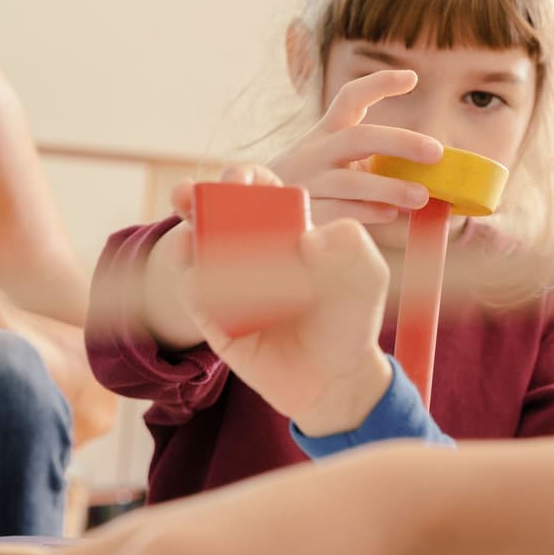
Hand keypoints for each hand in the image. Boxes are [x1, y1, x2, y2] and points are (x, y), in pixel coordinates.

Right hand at [169, 165, 393, 433]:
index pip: (256, 190)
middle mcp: (250, 249)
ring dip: (186, 235)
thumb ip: (352, 244)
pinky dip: (193, 281)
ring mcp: (228, 282)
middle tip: (190, 194)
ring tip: (191, 234)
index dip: (244, 177)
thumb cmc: (351, 318)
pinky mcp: (214, 318)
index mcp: (284, 227)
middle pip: (213, 211)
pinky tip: (201, 275)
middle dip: (196, 196)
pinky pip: (194, 293)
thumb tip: (308, 237)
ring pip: (195, 249)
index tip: (242, 180)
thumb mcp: (367, 275)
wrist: (337, 377)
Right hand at [268, 69, 443, 227]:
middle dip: (400, 142)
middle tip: (436, 151)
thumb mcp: (333, 162)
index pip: (350, 98)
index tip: (412, 77)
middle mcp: (314, 152)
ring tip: (421, 196)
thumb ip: (372, 161)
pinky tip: (389, 214)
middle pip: (359, 138)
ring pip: (350, 181)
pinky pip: (338, 212)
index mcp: (325, 133)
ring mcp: (307, 182)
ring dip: (389, 187)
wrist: (257, 214)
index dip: (379, 84)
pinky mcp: (304, 213)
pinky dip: (367, 212)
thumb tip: (427, 171)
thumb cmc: (312, 185)